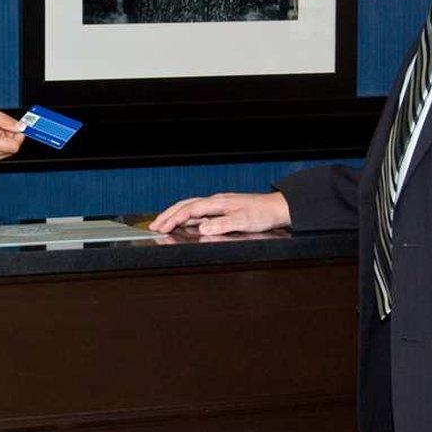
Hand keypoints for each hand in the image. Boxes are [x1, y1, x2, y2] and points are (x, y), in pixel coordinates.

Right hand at [148, 191, 290, 234]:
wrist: (277, 208)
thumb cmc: (263, 214)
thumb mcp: (243, 222)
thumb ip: (221, 226)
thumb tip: (202, 229)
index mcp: (218, 203)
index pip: (189, 210)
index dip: (173, 219)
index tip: (162, 228)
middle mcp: (216, 202)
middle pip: (185, 205)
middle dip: (167, 215)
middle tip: (154, 226)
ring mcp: (219, 205)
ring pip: (190, 207)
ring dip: (175, 215)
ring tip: (162, 223)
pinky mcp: (223, 209)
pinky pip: (199, 211)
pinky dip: (186, 217)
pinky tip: (184, 223)